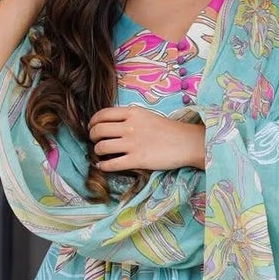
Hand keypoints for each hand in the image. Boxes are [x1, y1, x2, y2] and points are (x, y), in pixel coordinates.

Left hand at [89, 106, 205, 172]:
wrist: (187, 142)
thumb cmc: (169, 130)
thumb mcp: (147, 116)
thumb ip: (130, 118)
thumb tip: (111, 124)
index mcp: (132, 113)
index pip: (102, 114)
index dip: (92, 122)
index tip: (91, 127)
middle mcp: (129, 126)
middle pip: (98, 130)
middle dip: (92, 136)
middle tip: (94, 141)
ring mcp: (132, 143)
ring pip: (101, 147)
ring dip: (97, 151)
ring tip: (100, 153)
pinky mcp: (137, 160)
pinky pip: (111, 164)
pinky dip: (103, 165)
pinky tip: (103, 166)